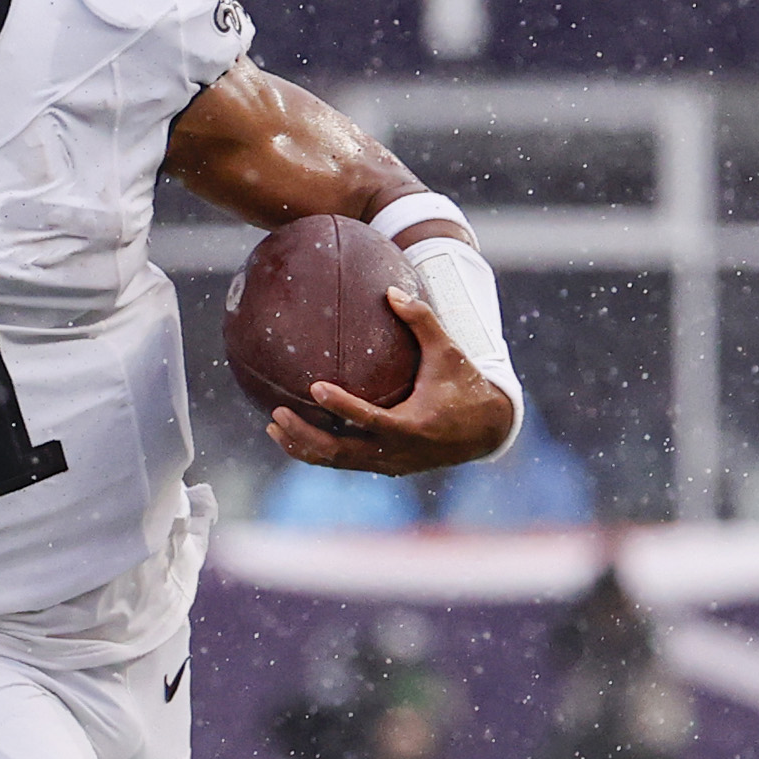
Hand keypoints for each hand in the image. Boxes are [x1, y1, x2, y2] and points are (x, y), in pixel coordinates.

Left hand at [264, 288, 519, 476]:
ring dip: (302, 446)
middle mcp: (397, 452)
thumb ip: (422, 321)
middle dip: (305, 435)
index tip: (315, 387)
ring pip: (337, 462)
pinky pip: (344, 462)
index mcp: (413, 426)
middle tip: (276, 413)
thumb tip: (391, 290)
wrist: (486, 430)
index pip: (369, 419)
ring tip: (273, 425)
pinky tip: (292, 433)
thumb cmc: (464, 385)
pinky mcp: (383, 467)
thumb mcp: (448, 352)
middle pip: (341, 451)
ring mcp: (388, 464)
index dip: (341, 405)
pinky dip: (317, 451)